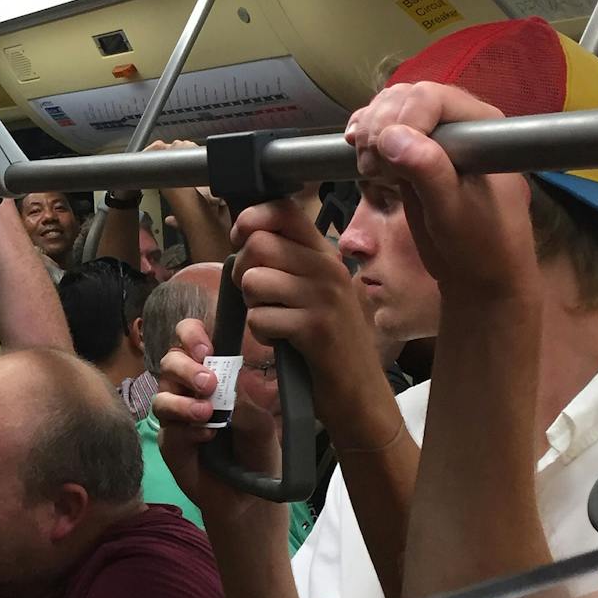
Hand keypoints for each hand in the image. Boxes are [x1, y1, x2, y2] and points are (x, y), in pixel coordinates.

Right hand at [152, 320, 286, 534]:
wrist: (252, 495)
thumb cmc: (257, 451)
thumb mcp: (261, 422)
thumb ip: (242, 400)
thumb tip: (225, 382)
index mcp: (211, 373)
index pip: (189, 339)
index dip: (190, 335)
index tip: (207, 349)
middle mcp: (187, 390)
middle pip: (169, 362)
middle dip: (186, 368)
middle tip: (210, 384)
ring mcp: (175, 417)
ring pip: (161, 396)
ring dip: (183, 402)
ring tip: (207, 414)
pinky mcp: (169, 443)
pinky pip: (167, 429)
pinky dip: (186, 430)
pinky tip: (207, 437)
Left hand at [229, 199, 369, 395]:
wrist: (358, 388)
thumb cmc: (325, 336)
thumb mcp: (312, 288)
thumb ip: (285, 259)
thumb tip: (244, 233)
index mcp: (325, 252)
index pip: (283, 210)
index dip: (250, 219)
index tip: (240, 238)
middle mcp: (328, 267)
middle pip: (258, 244)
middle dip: (242, 271)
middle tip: (258, 295)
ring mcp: (324, 296)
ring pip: (253, 281)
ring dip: (252, 305)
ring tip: (274, 318)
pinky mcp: (315, 327)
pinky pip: (259, 318)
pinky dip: (261, 333)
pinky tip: (282, 339)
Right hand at [345, 82, 535, 295]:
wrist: (477, 273)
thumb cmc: (479, 245)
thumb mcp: (454, 212)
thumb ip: (427, 171)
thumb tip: (390, 137)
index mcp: (480, 128)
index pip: (432, 97)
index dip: (403, 120)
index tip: (388, 164)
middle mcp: (457, 123)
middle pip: (405, 96)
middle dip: (378, 126)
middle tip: (372, 169)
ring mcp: (432, 136)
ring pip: (388, 107)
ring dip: (367, 132)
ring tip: (369, 169)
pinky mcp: (411, 152)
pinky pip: (380, 126)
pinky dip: (361, 134)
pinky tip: (354, 150)